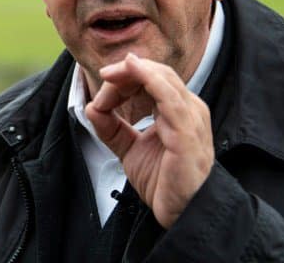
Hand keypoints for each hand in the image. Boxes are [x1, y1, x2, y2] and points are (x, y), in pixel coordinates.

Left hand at [85, 53, 213, 228]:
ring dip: (131, 75)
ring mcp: (191, 118)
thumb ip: (111, 128)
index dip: (125, 78)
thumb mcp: (129, 149)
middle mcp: (189, 109)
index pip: (153, 79)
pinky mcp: (187, 131)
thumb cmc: (163, 183)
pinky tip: (132, 70)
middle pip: (157, 74)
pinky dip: (149, 79)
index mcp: (179, 110)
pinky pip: (169, 97)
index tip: (101, 93)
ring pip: (162, 79)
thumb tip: (91, 107)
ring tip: (109, 76)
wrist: (181, 214)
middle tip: (103, 74)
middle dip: (126, 72)